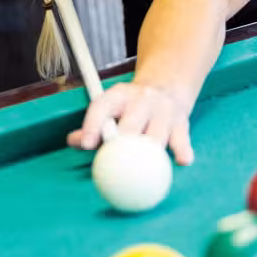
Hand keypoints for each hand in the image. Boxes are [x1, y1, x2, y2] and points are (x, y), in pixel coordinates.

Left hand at [67, 80, 195, 165]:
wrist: (167, 85)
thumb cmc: (132, 105)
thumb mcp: (112, 106)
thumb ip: (94, 125)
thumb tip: (73, 142)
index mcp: (119, 95)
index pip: (103, 106)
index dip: (93, 125)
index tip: (86, 144)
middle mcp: (142, 99)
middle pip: (131, 122)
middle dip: (123, 141)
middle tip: (115, 161)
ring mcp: (163, 110)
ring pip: (157, 134)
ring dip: (151, 151)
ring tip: (146, 171)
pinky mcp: (181, 122)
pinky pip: (181, 138)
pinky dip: (182, 150)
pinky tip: (182, 160)